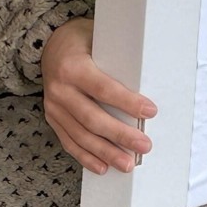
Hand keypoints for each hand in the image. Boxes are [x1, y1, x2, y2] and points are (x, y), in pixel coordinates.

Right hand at [41, 18, 153, 174]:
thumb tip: (157, 72)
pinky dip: (86, 156)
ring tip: (126, 164)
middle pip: (92, 118)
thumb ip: (120, 57)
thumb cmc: (84, 41)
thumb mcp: (100, 39)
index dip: (127, 102)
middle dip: (120, 135)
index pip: (103, 89)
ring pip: (81, 135)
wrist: (49, 46)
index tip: (150, 112)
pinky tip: (102, 167)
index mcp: (73, 67)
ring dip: (105, 152)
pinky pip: (69, 141)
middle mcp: (60, 89)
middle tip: (145, 146)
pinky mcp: (52, 118)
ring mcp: (53, 107)